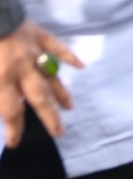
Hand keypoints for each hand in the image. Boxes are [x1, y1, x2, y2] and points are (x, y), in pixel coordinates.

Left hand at [0, 19, 79, 146]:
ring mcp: (33, 51)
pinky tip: (80, 65)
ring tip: (69, 107)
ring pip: (50, 76)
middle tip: (59, 132)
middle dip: (49, 117)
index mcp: (2, 79)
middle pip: (38, 98)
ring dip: (60, 92)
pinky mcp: (38, 34)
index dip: (14, 129)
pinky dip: (69, 56)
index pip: (11, 111)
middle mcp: (22, 69)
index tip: (15, 143)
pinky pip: (56, 47)